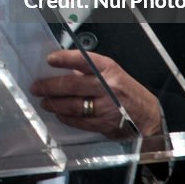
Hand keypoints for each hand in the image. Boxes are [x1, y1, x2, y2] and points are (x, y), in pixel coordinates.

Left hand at [30, 50, 162, 138]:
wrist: (147, 117)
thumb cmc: (127, 92)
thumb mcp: (112, 74)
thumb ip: (90, 73)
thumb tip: (62, 72)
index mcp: (109, 70)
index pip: (84, 61)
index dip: (65, 59)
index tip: (50, 59)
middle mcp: (108, 87)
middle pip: (73, 85)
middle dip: (50, 87)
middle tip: (36, 87)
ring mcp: (106, 107)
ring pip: (73, 106)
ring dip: (55, 104)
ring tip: (44, 102)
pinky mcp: (104, 124)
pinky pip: (79, 121)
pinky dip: (66, 117)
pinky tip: (59, 114)